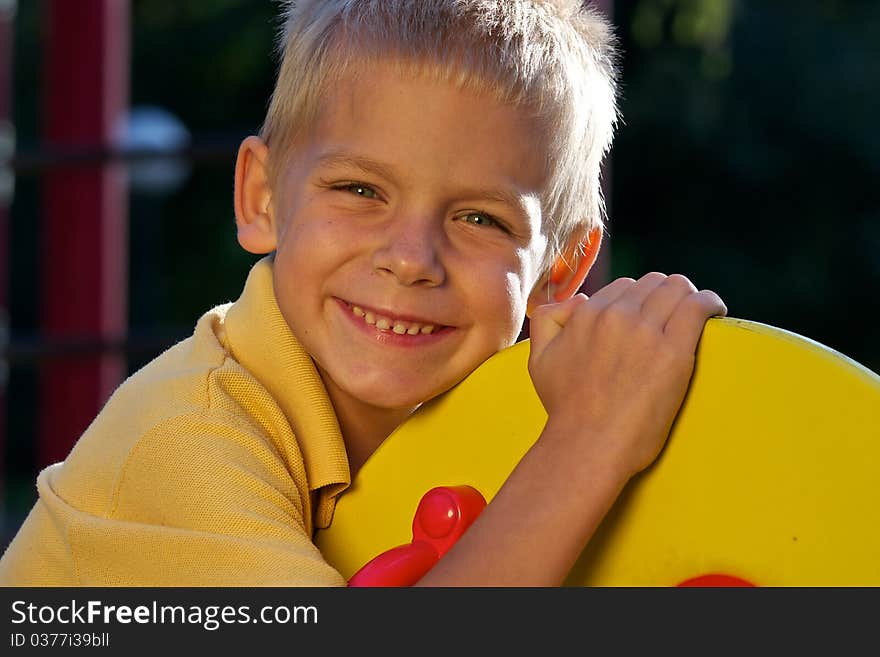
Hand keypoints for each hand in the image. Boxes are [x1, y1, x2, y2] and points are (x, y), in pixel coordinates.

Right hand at [527, 272, 726, 479]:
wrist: (586, 445)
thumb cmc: (565, 410)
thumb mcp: (539, 359)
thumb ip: (548, 320)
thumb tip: (579, 301)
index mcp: (588, 314)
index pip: (625, 287)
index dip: (639, 300)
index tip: (650, 315)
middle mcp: (616, 316)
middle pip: (654, 283)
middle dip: (665, 295)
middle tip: (675, 315)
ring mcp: (646, 332)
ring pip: (677, 288)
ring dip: (689, 296)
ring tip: (697, 312)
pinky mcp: (673, 352)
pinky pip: (698, 306)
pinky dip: (710, 303)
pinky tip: (714, 311)